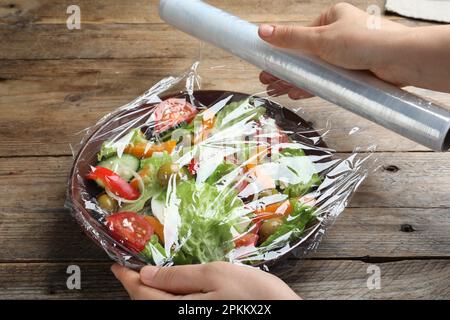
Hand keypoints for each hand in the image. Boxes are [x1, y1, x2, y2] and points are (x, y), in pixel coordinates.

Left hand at [111, 261, 300, 299]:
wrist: (282, 313)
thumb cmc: (253, 294)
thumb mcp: (216, 275)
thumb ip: (179, 276)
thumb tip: (146, 273)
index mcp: (179, 311)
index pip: (141, 295)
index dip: (126, 278)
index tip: (116, 264)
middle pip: (146, 305)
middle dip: (135, 286)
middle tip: (130, 267)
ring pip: (159, 310)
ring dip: (149, 293)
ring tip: (146, 275)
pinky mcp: (203, 319)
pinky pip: (174, 310)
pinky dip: (165, 299)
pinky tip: (171, 288)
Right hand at [258, 2, 449, 97]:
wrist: (399, 61)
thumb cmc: (364, 41)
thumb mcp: (320, 39)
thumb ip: (290, 37)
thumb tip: (262, 30)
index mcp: (331, 18)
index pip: (299, 36)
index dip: (281, 52)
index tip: (266, 64)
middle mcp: (338, 35)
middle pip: (304, 55)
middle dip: (285, 70)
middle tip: (267, 81)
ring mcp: (345, 56)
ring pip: (314, 70)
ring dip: (295, 80)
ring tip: (276, 90)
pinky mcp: (351, 73)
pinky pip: (326, 80)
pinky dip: (310, 87)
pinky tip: (295, 93)